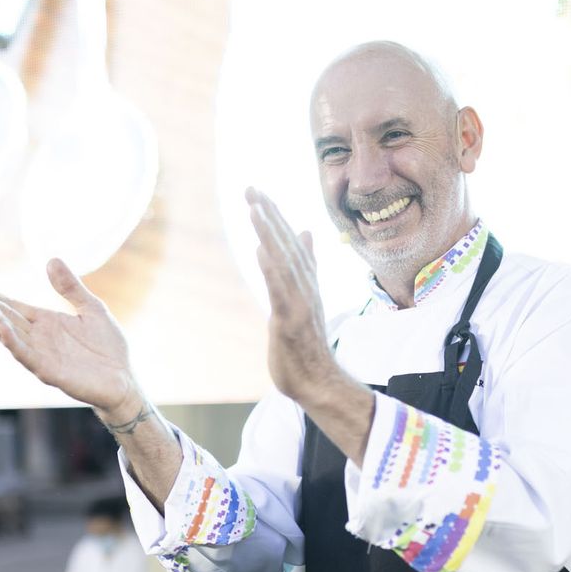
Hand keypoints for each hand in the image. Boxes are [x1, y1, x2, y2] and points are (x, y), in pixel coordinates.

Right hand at [0, 260, 142, 417]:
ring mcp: (42, 356)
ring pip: (11, 338)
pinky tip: (4, 330)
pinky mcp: (51, 373)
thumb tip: (51, 259)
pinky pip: (28, 358)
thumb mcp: (91, 308)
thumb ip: (71, 287)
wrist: (125, 379)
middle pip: (5, 319)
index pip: (12, 307)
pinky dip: (15, 345)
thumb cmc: (109, 346)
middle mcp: (38, 339)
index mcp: (45, 323)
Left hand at [247, 187, 341, 403]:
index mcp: (305, 283)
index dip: (274, 217)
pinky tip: (261, 251)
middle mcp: (304, 288)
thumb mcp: (304, 299)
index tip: (259, 194)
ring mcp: (299, 304)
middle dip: (268, 216)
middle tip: (251, 190)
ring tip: (254, 209)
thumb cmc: (308, 344)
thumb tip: (305, 232)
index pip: (289, 243)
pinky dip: (272, 270)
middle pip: (285, 246)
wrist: (319, 381)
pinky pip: (281, 292)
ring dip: (269, 235)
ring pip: (283, 263)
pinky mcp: (291, 322)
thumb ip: (305, 266)